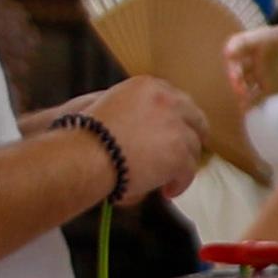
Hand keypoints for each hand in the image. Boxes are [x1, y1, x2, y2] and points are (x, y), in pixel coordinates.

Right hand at [79, 79, 211, 203]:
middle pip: (194, 119)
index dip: (179, 117)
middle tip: (185, 152)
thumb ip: (132, 106)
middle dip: (192, 135)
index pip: (176, 99)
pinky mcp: (179, 154)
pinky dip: (180, 183)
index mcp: (148, 86)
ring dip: (183, 163)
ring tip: (168, 178)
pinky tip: (167, 191)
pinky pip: (188, 171)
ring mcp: (176, 128)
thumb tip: (146, 120)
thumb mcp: (106, 102)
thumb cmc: (83, 132)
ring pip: (193, 147)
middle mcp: (167, 101)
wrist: (83, 154)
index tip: (178, 129)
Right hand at [227, 0, 277, 103]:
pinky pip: (255, 98)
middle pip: (235, 65)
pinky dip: (250, 104)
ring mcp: (261, 74)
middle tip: (239, 84)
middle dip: (233, 74)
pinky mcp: (270, 89)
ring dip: (240, 90)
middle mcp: (256, 57)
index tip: (231, 55)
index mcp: (261, 40)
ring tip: (244, 98)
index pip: (239, 43)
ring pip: (242, 83)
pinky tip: (248, 111)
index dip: (233, 48)